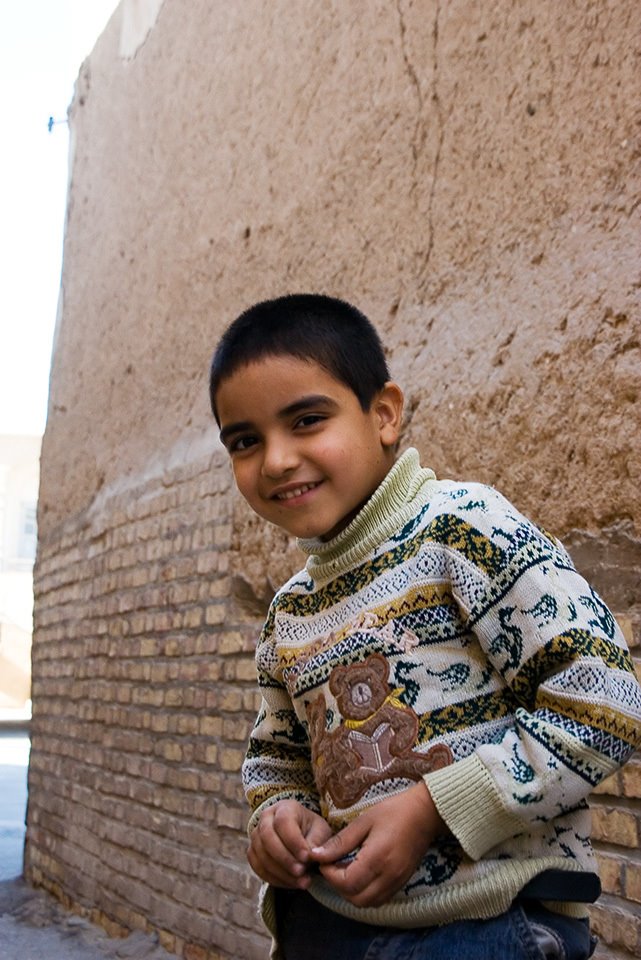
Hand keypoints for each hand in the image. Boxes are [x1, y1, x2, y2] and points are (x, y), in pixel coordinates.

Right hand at [248, 800, 333, 888]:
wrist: (302, 837)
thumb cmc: (313, 832)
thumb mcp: (321, 832)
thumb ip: (316, 843)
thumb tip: (309, 857)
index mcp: (285, 808)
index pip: (283, 822)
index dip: (293, 841)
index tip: (306, 857)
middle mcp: (266, 818)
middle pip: (267, 837)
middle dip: (284, 858)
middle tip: (301, 872)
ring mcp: (256, 835)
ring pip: (261, 854)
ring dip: (281, 872)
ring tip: (301, 882)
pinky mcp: (253, 852)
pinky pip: (258, 867)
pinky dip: (274, 878)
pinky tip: (291, 883)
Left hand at [309, 782, 445, 906]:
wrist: (425, 813)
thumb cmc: (393, 812)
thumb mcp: (363, 821)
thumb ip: (340, 842)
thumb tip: (316, 855)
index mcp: (377, 859)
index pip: (347, 883)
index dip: (330, 875)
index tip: (324, 860)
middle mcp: (388, 876)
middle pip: (356, 899)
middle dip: (338, 886)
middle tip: (333, 866)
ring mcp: (397, 882)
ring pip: (367, 903)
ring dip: (352, 892)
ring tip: (346, 869)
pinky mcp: (402, 883)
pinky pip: (379, 899)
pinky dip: (365, 893)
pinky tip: (361, 874)